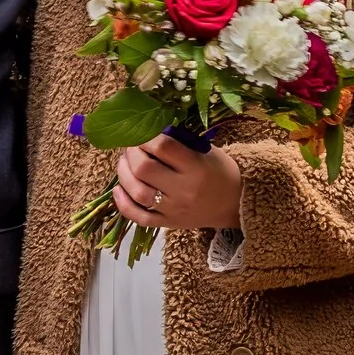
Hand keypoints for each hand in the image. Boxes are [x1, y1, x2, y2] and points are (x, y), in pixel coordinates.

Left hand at [113, 135, 243, 235]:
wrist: (236, 204)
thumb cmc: (220, 171)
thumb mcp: (206, 150)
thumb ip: (178, 143)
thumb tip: (146, 131)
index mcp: (196, 167)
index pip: (162, 146)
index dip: (146, 135)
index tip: (142, 130)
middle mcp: (183, 190)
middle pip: (143, 168)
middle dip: (131, 152)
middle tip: (131, 146)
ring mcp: (173, 210)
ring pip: (137, 192)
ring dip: (123, 174)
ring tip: (124, 163)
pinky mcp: (167, 224)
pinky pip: (138, 217)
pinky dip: (123, 203)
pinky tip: (118, 190)